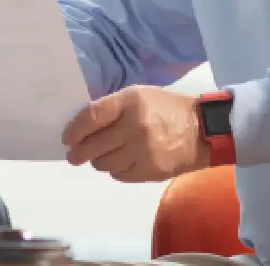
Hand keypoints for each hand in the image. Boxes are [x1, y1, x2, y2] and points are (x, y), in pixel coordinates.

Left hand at [62, 85, 209, 182]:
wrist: (202, 130)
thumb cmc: (165, 108)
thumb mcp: (139, 95)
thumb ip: (112, 107)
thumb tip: (82, 125)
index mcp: (130, 102)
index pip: (91, 117)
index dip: (74, 130)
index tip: (67, 138)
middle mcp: (134, 126)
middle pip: (93, 145)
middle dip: (78, 152)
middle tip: (73, 155)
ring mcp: (142, 151)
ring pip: (104, 163)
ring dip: (97, 161)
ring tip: (100, 156)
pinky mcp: (150, 171)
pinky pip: (119, 175)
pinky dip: (115, 170)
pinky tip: (121, 162)